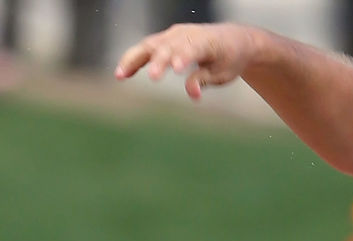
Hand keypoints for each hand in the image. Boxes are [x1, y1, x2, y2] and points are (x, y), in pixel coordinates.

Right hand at [114, 23, 263, 100]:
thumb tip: (193, 94)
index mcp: (206, 41)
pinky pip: (147, 48)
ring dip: (135, 59)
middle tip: (153, 77)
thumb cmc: (229, 58)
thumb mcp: (223, 73)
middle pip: (168, 46)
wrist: (231, 39)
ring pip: (150, 45)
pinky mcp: (165, 39)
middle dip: (159, 61)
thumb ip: (204, 80)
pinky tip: (122, 74)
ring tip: (120, 75)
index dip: (183, 57)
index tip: (177, 70)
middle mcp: (187, 34)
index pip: (192, 48)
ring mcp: (174, 34)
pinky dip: (135, 59)